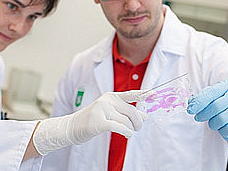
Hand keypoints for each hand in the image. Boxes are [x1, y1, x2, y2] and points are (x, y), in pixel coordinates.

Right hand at [33, 90, 150, 154]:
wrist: (72, 127)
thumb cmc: (93, 120)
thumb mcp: (110, 112)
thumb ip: (126, 112)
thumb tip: (145, 116)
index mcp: (110, 96)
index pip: (130, 94)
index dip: (143, 94)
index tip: (155, 93)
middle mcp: (107, 100)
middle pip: (132, 111)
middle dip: (138, 121)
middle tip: (138, 128)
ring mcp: (102, 110)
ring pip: (127, 121)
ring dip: (132, 129)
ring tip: (129, 132)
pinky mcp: (99, 122)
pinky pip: (120, 127)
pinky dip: (126, 132)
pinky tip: (127, 134)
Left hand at [187, 79, 227, 146]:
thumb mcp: (218, 95)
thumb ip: (204, 96)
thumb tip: (191, 103)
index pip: (211, 93)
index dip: (198, 102)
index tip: (190, 109)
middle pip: (215, 107)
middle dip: (203, 114)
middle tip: (198, 117)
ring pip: (221, 120)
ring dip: (213, 123)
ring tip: (214, 122)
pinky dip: (222, 131)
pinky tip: (223, 127)